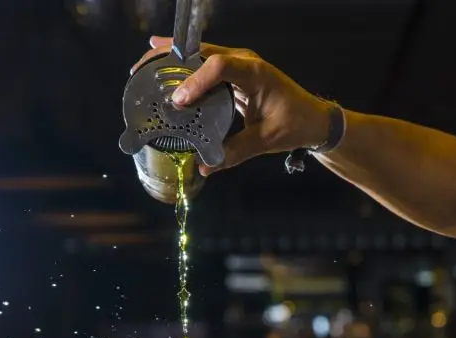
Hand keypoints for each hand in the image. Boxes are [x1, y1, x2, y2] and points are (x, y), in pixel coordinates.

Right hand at [130, 37, 330, 174]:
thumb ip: (235, 153)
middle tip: (142, 67)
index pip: (219, 67)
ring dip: (172, 59)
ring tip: (144, 65)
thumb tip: (204, 167)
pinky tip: (161, 67)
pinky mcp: (233, 73)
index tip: (178, 101)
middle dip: (170, 57)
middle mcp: (244, 62)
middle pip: (202, 51)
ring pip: (200, 54)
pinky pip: (204, 65)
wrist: (313, 119)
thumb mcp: (266, 141)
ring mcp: (238, 64)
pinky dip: (183, 68)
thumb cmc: (296, 124)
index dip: (195, 82)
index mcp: (255, 73)